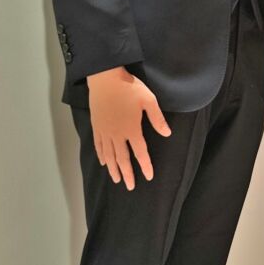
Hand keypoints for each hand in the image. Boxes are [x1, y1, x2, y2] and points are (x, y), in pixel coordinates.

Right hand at [87, 66, 171, 189]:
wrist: (104, 77)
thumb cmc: (129, 87)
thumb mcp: (148, 100)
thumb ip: (157, 119)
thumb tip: (167, 133)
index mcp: (132, 129)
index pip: (140, 153)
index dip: (145, 166)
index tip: (148, 177)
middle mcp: (117, 134)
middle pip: (122, 158)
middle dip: (127, 174)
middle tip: (129, 186)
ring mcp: (105, 131)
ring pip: (109, 155)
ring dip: (113, 169)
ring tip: (116, 179)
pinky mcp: (96, 126)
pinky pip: (98, 145)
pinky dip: (101, 156)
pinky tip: (104, 162)